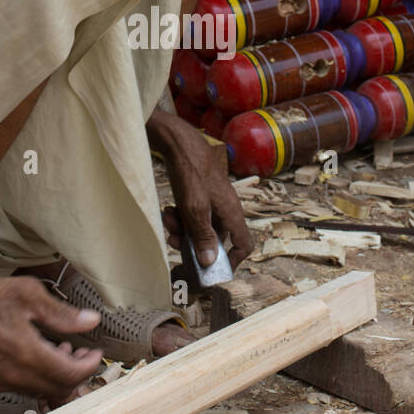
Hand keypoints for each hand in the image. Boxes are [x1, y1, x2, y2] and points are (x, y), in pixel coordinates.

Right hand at [0, 263, 103, 401]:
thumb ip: (61, 313)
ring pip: (40, 391)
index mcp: (25, 354)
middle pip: (58, 389)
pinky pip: (23, 387)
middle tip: (82, 352)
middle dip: (75, 372)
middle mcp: (12, 375)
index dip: (89, 365)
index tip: (95, 352)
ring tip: (61, 349)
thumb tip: (89, 321)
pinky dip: (38, 376)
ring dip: (57, 375)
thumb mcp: (28, 294)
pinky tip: (38, 353)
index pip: (70, 375)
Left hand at [149, 110, 253, 269]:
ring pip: (199, 228)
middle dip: (193, 243)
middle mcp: (224, 210)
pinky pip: (191, 216)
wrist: (179, 143)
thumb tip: (210, 262)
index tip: (213, 269)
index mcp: (231, 213)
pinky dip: (180, 217)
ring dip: (182, 229)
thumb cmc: (192, 172)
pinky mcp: (199, 197)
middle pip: (214, 239)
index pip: (244, 244)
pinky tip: (169, 210)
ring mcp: (212, 203)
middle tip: (174, 240)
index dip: (233, 260)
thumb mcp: (195, 208)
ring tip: (169, 219)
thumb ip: (203, 236)